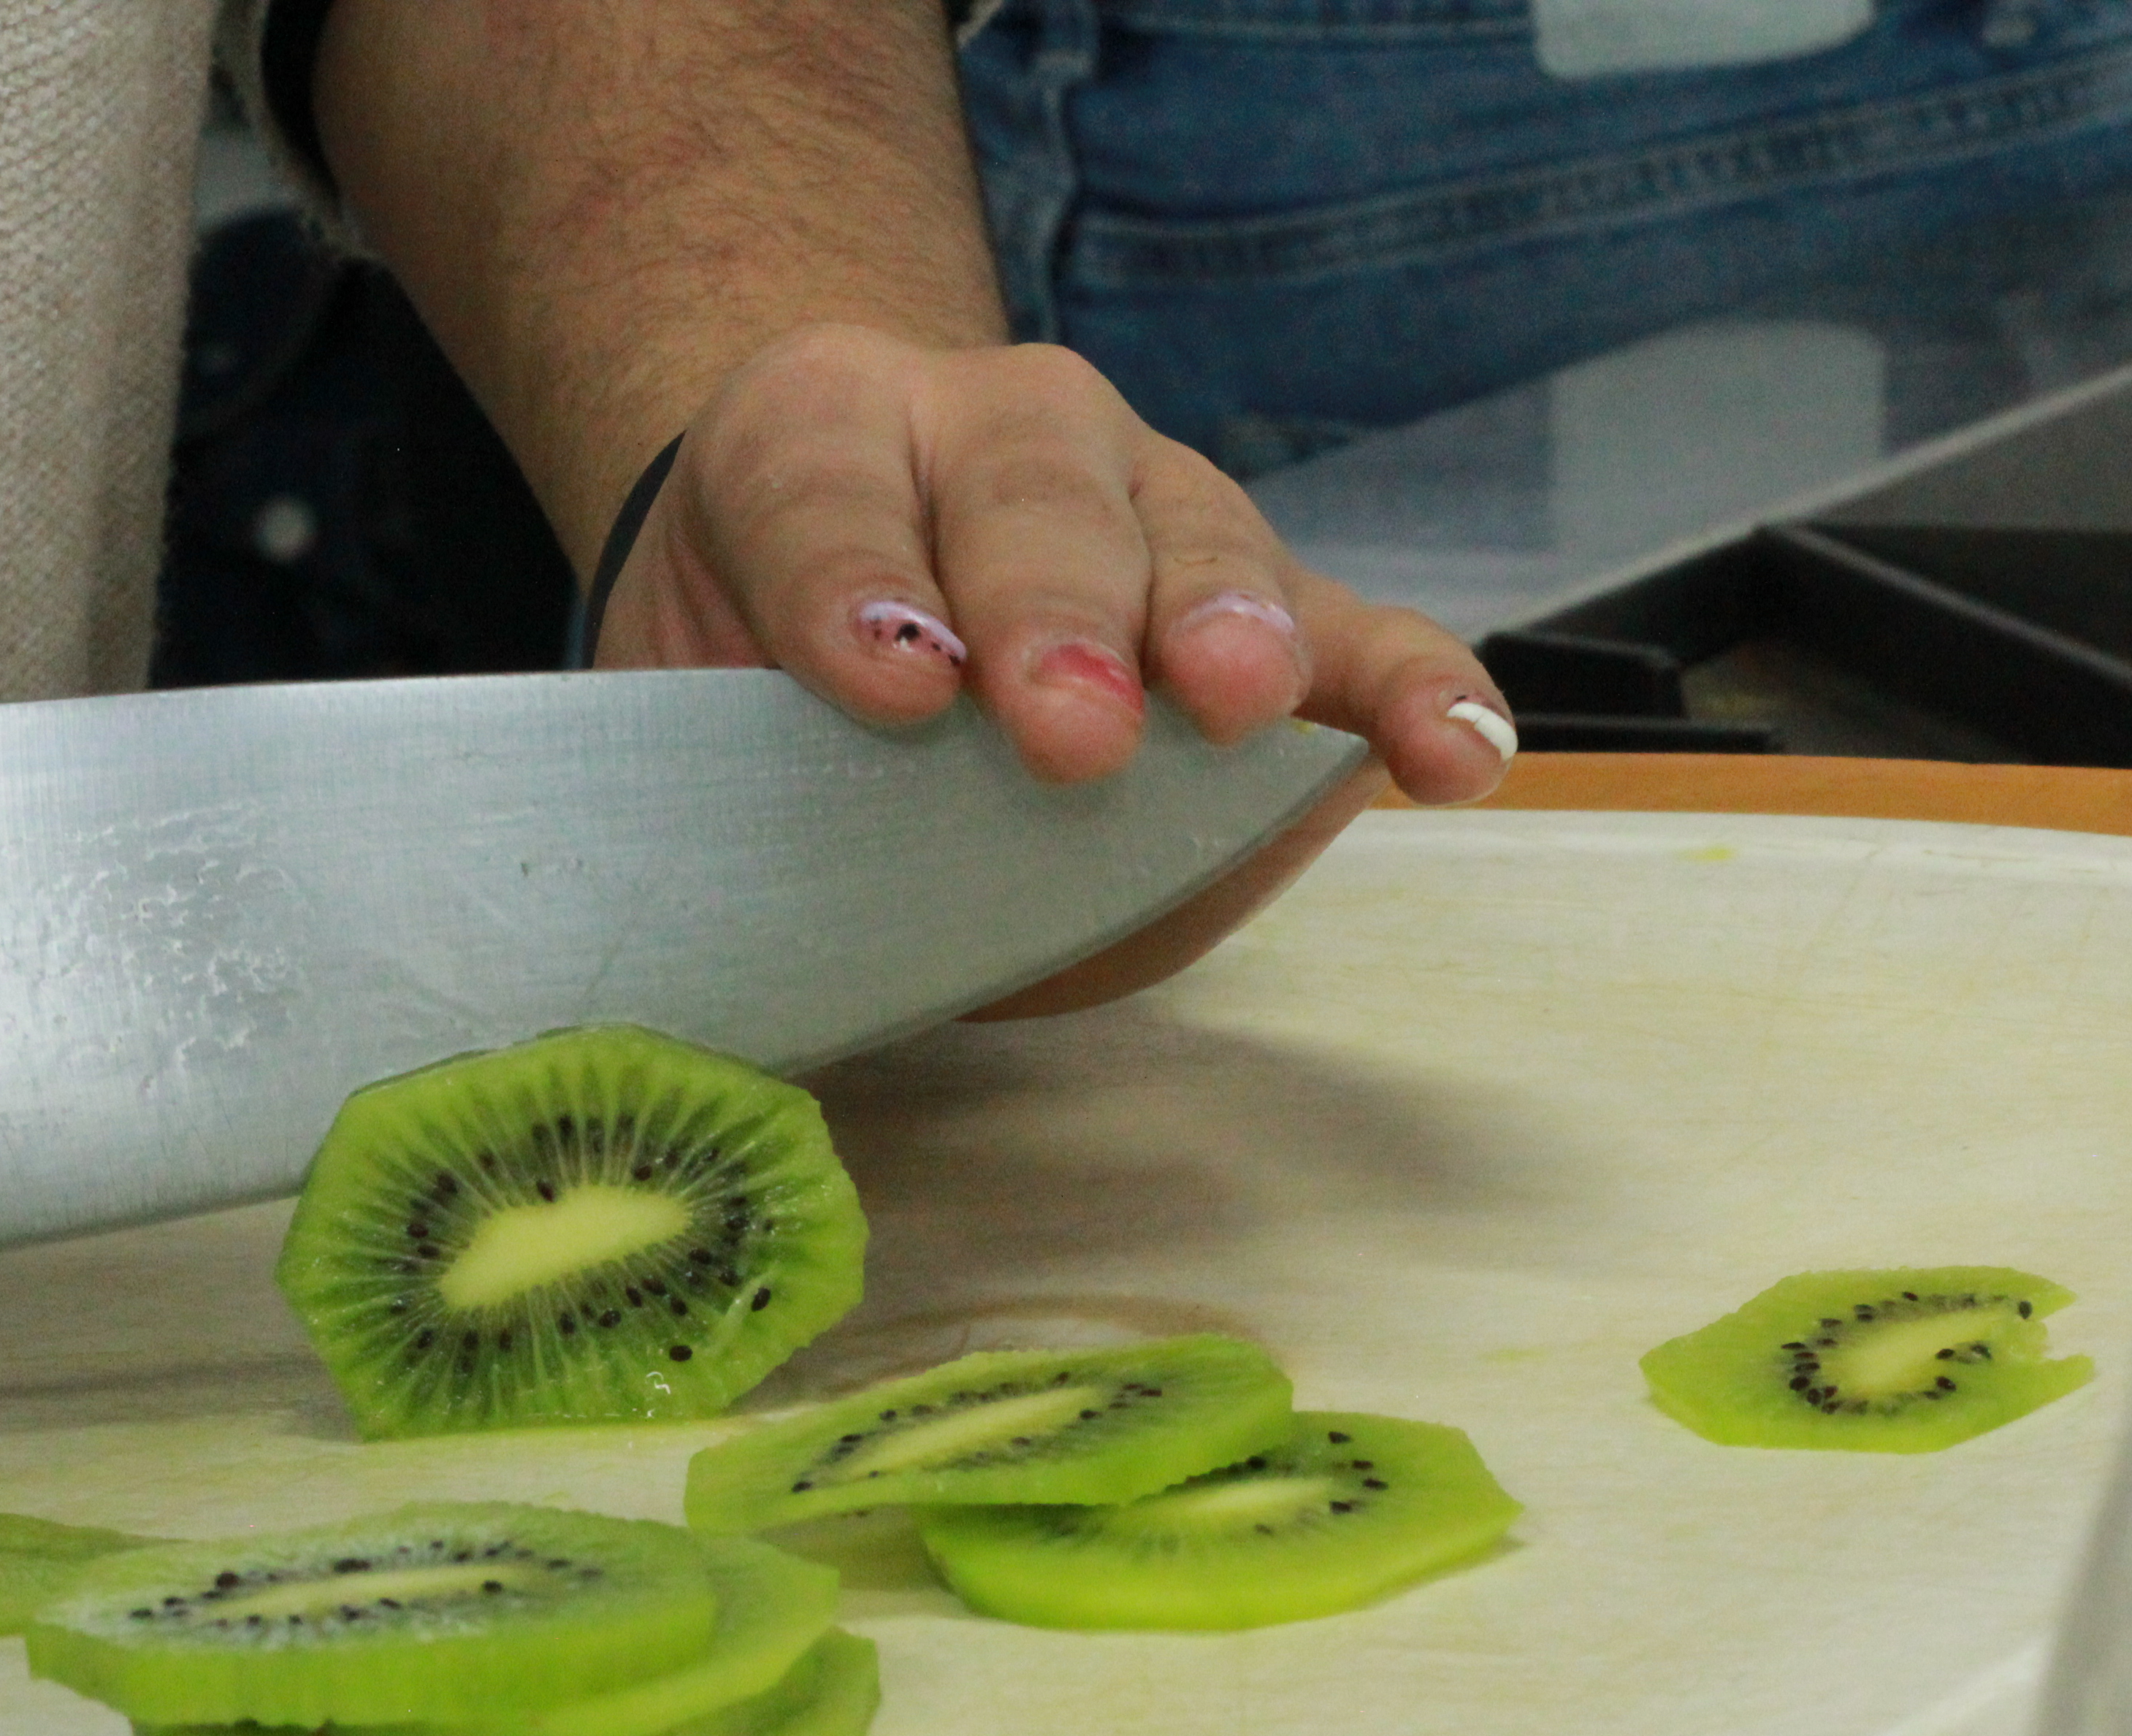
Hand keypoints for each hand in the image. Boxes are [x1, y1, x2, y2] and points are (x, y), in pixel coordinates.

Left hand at [592, 324, 1517, 804]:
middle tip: (1065, 731)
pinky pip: (1353, 636)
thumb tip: (818, 916)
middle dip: (1056, 615)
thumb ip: (729, 774)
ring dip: (1220, 631)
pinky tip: (1451, 755)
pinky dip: (1406, 692)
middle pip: (1033, 503)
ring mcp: (1145, 495)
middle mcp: (991, 424)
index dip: (852, 588)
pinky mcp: (1260, 599)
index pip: (821, 493)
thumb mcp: (680, 702)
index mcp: (809, 432)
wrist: (827, 585)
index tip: (888, 682)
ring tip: (1229, 711)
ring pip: (1197, 541)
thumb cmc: (743, 666)